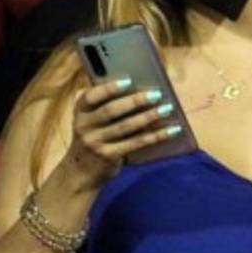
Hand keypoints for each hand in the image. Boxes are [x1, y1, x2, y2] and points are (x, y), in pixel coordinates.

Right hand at [58, 79, 181, 191]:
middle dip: (135, 101)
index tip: (129, 80)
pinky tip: (171, 130)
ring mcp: (95, 143)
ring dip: (149, 116)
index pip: (91, 96)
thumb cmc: (95, 137)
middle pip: (111, 110)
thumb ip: (107, 106)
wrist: (81, 172)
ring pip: (126, 126)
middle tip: (156, 94)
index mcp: (80, 111)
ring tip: (167, 109)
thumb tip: (141, 90)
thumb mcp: (92, 121)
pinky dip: (156, 136)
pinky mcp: (109, 156)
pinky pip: (136, 143)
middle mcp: (84, 126)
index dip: (109, 88)